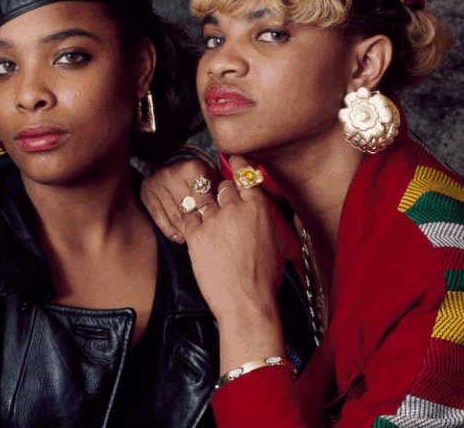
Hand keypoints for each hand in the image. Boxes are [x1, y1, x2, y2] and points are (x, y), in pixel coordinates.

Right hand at [140, 157, 218, 242]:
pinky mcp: (146, 192)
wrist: (176, 167)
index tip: (215, 225)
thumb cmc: (199, 178)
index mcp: (191, 167)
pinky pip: (158, 216)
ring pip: (174, 214)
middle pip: (187, 207)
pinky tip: (179, 237)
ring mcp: (156, 182)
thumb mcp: (211, 180)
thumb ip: (216, 194)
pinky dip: (169, 229)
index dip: (210, 212)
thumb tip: (220, 215)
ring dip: (185, 230)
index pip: (203, 196)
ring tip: (194, 240)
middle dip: (198, 223)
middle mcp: (171, 173)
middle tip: (206, 237)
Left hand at [181, 155, 286, 370]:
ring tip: (207, 216)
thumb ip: (262, 220)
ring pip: (203, 199)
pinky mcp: (195, 234)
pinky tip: (197, 232)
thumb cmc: (263, 279)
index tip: (234, 161)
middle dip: (221, 193)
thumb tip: (255, 210)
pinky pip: (189, 218)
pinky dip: (192, 222)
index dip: (238, 166)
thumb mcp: (275, 242)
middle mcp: (234, 208)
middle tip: (221, 202)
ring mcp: (212, 220)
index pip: (245, 176)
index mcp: (257, 208)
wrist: (245, 301)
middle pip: (222, 187)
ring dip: (204, 205)